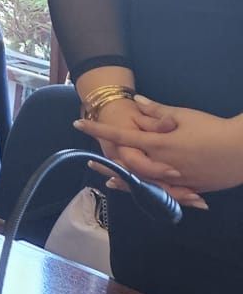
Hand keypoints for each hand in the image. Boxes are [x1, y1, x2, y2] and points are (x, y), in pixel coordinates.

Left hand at [78, 97, 242, 203]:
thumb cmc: (214, 128)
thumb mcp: (184, 115)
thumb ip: (156, 112)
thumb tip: (135, 101)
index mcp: (159, 144)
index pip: (121, 137)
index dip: (99, 130)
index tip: (79, 125)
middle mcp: (163, 164)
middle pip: (128, 166)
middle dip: (108, 162)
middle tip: (91, 161)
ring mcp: (177, 178)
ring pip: (143, 183)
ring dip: (125, 181)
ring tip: (108, 179)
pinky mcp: (190, 186)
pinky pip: (164, 191)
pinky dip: (150, 190)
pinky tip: (142, 190)